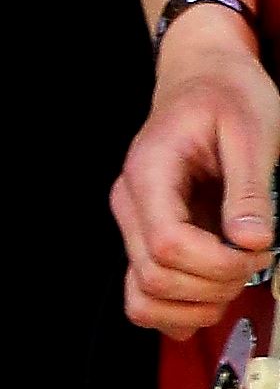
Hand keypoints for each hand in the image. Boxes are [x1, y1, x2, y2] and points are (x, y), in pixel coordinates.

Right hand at [112, 6, 278, 333]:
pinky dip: (179, 310)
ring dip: (195, 307)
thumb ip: (251, 189)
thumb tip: (251, 243)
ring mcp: (135, 226)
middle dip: (214, 285)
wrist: (202, 78)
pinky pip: (146, 297)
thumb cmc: (226, 94)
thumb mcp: (253, 129)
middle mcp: (132, 204)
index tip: (257, 253)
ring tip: (233, 281)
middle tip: (256, 262)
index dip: (216, 263)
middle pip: (155, 277)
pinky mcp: (148, 240)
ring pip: (143, 299)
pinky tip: (213, 293)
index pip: (166, 243)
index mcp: (150, 172)